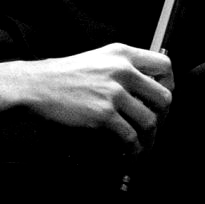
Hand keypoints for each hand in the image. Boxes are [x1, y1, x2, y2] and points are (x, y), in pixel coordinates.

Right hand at [0, 43, 173, 151]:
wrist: (36, 86)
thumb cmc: (62, 75)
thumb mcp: (97, 59)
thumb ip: (122, 67)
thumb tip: (146, 86)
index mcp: (121, 54)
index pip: (164, 65)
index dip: (168, 83)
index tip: (160, 97)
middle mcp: (121, 71)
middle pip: (164, 97)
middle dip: (162, 116)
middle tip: (154, 124)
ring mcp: (113, 93)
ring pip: (150, 120)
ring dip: (149, 137)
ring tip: (142, 143)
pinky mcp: (104, 114)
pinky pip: (131, 136)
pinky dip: (133, 147)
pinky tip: (128, 149)